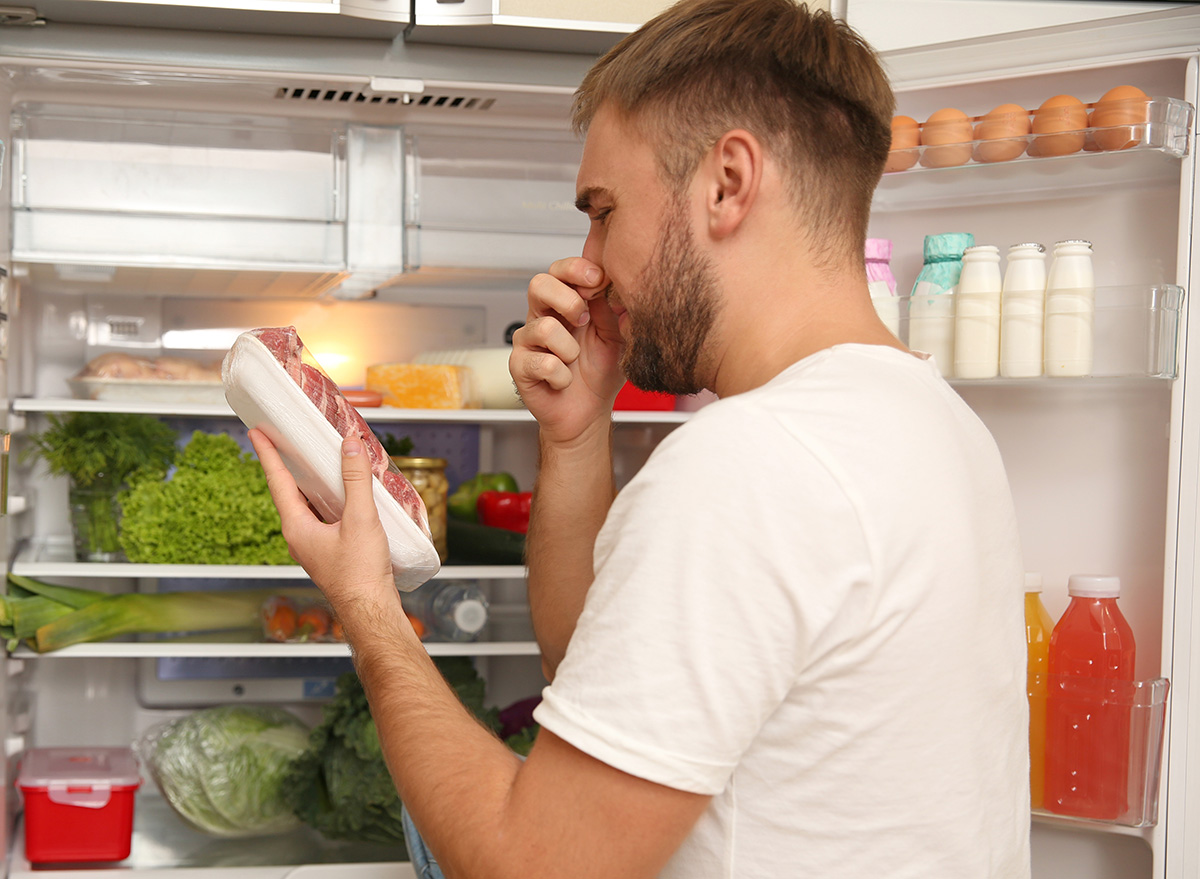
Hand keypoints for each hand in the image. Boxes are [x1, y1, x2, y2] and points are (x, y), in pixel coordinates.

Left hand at [249, 428, 403, 633]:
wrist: (370, 609)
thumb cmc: (360, 572)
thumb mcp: (360, 519)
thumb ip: (355, 480)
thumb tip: (349, 446)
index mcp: (297, 527)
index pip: (278, 481)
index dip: (267, 454)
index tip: (256, 433)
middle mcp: (299, 536)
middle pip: (290, 492)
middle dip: (289, 466)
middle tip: (287, 441)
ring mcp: (313, 546)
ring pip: (308, 506)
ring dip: (312, 484)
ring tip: (318, 462)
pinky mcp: (330, 552)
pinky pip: (324, 518)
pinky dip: (330, 500)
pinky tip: (347, 496)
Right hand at [510, 257, 624, 443]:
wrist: (588, 413)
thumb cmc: (599, 374)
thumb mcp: (617, 336)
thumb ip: (612, 309)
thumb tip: (611, 284)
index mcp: (565, 304)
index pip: (561, 270)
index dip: (577, 269)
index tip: (598, 280)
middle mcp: (543, 316)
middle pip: (538, 284)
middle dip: (567, 299)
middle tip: (584, 319)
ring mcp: (528, 341)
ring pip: (543, 326)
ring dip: (569, 348)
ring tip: (574, 360)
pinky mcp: (520, 366)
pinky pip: (544, 363)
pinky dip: (562, 376)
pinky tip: (563, 380)